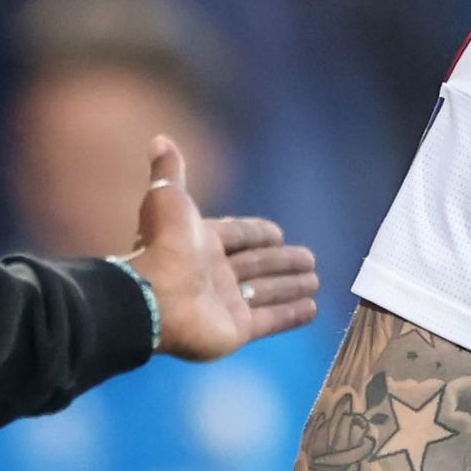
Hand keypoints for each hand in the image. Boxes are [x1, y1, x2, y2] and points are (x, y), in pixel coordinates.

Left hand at [132, 138, 321, 360]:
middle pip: (258, 264)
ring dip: (291, 287)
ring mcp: (227, 303)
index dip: (258, 233)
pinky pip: (272, 320)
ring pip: (268, 292)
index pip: (239, 235)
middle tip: (310, 258)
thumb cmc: (163, 245)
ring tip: (315, 281)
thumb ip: (169, 170)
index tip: (278, 233)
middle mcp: (215, 274)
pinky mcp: (237, 329)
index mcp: (201, 244)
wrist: (155, 296)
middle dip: (283, 262)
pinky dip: (293, 315)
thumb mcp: (169, 198)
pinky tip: (313, 308)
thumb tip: (159, 140)